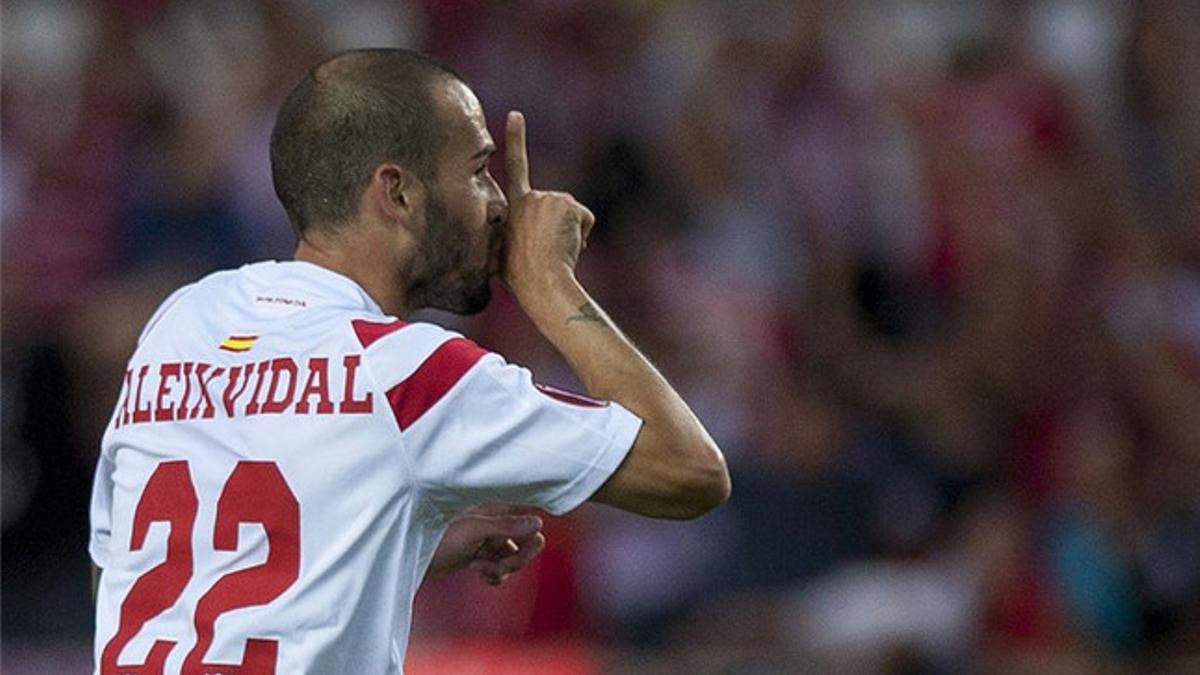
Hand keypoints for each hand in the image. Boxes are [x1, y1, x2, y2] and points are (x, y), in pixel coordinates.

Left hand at [427, 505, 545, 585]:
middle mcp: (497, 524)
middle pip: (528, 543)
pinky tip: (479, 574)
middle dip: (516, 559)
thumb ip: (507, 526)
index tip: (522, 545)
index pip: (530, 518)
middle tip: (496, 565)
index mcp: (497, 510)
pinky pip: (503, 570)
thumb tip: (538, 522)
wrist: (414, 557)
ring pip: (515, 558)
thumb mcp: (474, 530)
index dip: (533, 533)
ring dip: (501, 569)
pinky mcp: (483, 558)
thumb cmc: (438, 537)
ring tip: (479, 568)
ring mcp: (490, 542)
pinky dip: (495, 576)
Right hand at [502, 111, 594, 295]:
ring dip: (570, 233)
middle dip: (559, 228)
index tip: (516, 114)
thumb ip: (506, 242)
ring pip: (571, 215)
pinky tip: (568, 247)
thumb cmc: (521, 278)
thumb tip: (494, 261)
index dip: (515, 139)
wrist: (539, 281)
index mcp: (511, 206)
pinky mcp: (567, 204)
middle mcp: (529, 197)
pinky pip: (584, 220)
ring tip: (555, 250)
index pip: (515, 167)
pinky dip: (582, 235)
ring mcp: (548, 198)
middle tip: (546, 251)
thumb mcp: (502, 257)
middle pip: (556, 207)